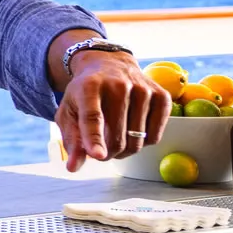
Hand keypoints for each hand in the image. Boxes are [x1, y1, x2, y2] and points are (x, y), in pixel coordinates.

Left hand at [54, 52, 170, 171]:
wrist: (109, 64)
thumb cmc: (85, 93)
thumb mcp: (69, 112)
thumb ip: (71, 141)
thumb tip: (73, 168)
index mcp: (89, 87)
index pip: (92, 117)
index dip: (94, 138)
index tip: (97, 156)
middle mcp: (118, 85)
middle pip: (117, 137)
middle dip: (108, 153)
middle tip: (101, 150)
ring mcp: (143, 89)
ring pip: (137, 141)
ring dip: (125, 150)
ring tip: (115, 138)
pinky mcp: (162, 96)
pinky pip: (155, 137)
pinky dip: (143, 142)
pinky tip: (133, 130)